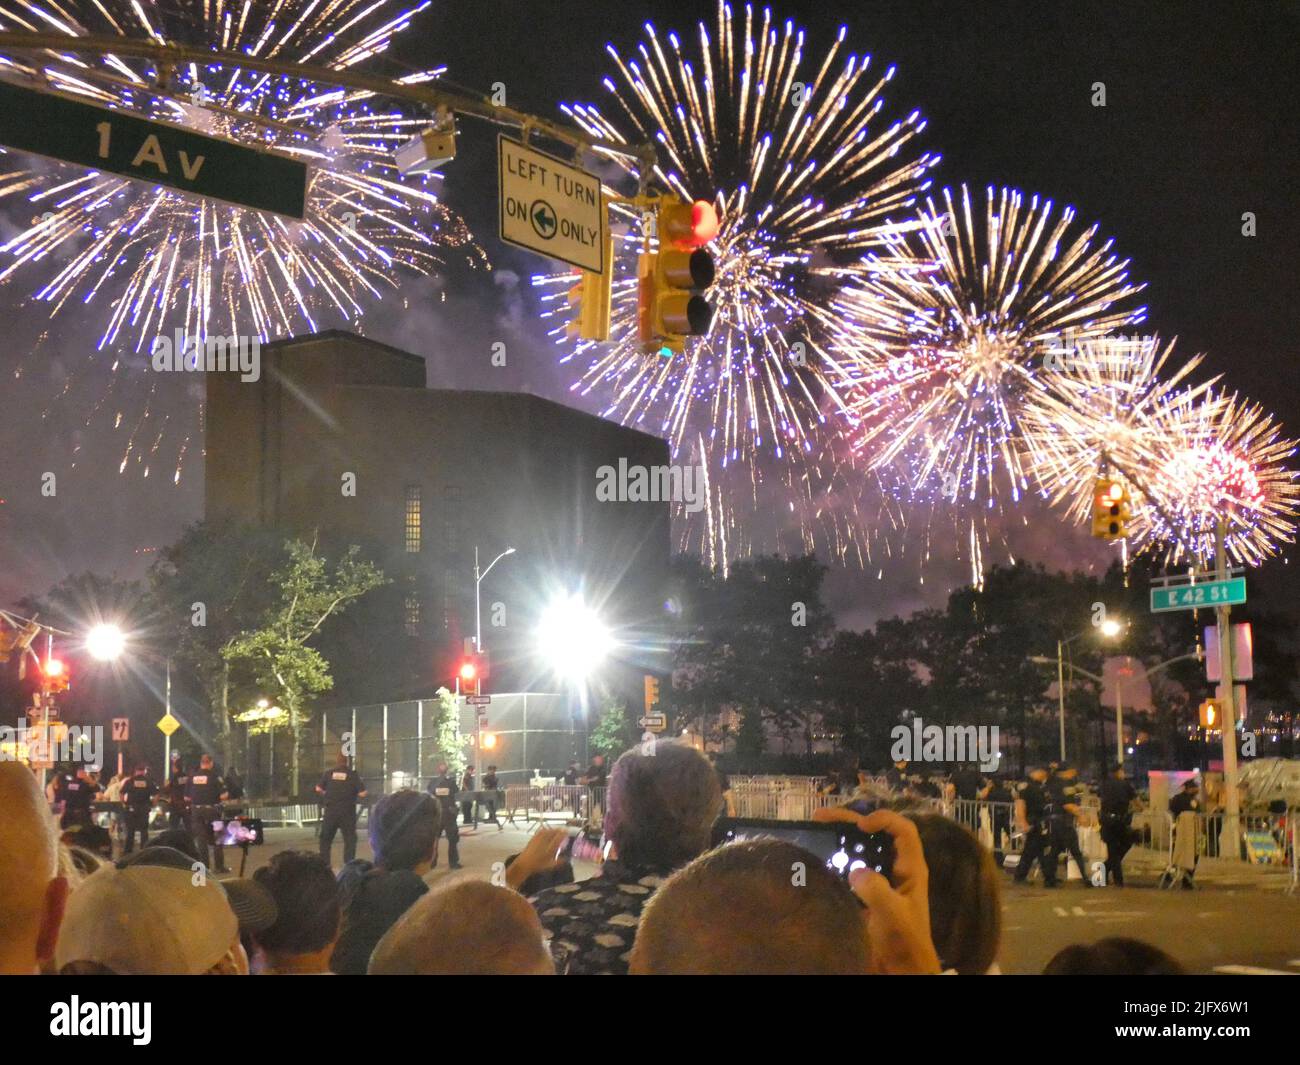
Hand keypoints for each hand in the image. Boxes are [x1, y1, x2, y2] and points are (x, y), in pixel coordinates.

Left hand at [505, 827, 569, 891]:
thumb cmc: (538, 866)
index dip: (563, 834)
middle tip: (562, 831)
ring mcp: (538, 839)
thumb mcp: (549, 866)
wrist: (524, 864)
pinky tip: (546, 830)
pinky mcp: (533, 838)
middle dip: (558, 831)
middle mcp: (544, 842)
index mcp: (550, 849)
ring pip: (547, 831)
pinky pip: (541, 831)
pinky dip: (545, 830)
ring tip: (555, 830)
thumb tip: (566, 860)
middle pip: (553, 833)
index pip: (558, 839)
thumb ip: (559, 862)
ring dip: (552, 830)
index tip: (567, 832)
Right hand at [813, 806, 940, 974]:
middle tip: (820, 817)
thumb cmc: (904, 941)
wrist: (899, 970)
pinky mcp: (865, 893)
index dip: (885, 819)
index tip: (861, 825)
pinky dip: (835, 857)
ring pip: (862, 848)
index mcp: (910, 869)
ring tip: (815, 827)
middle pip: (876, 834)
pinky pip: (850, 867)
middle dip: (850, 821)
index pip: (903, 831)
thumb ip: (876, 890)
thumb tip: (855, 871)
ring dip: (840, 836)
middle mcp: (895, 869)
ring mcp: (880, 880)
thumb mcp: (893, 915)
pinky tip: (817, 855)